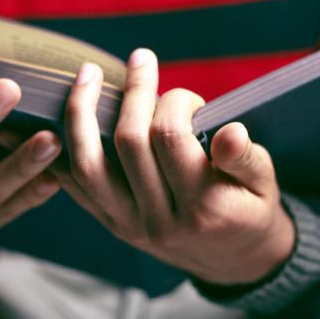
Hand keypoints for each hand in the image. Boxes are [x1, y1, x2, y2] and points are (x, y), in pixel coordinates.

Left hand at [52, 49, 294, 284]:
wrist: (232, 260)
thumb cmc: (249, 210)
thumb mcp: (264, 184)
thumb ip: (245, 158)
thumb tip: (229, 131)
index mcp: (202, 207)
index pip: (170, 137)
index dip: (176, 101)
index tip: (190, 98)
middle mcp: (159, 219)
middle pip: (128, 142)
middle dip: (132, 92)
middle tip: (140, 60)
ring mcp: (129, 224)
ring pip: (88, 165)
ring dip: (82, 113)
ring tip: (87, 75)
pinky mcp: (111, 223)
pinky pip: (75, 185)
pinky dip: (62, 151)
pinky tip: (55, 120)